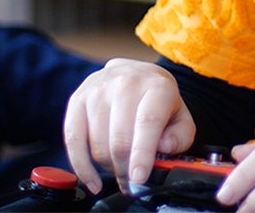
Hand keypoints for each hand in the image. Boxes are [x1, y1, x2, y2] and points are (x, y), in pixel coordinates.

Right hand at [63, 59, 194, 194]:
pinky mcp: (77, 99)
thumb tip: (164, 147)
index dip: (142, 153)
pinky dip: (81, 166)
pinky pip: (73, 140)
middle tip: (132, 180)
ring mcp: (98, 90)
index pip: (147, 122)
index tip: (139, 177)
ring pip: (98, 144)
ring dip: (109, 166)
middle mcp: (125, 82)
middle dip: (126, 169)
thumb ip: (180, 136)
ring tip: (120, 167)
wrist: (136, 73)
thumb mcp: (181, 116)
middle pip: (120, 139)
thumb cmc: (158, 100)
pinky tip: (92, 180)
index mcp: (157, 86)